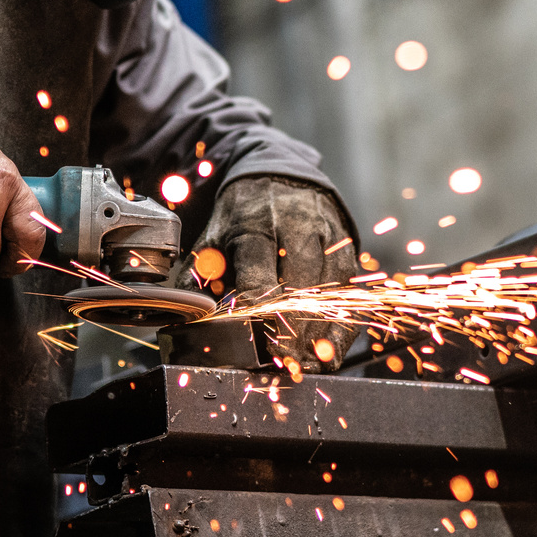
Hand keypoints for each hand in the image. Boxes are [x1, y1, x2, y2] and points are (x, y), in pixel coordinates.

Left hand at [190, 176, 359, 371]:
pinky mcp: (346, 249)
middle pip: (299, 282)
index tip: (257, 337)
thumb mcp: (214, 234)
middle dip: (293, 326)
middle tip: (283, 359)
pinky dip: (341, 326)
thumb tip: (188, 312)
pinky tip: (330, 351)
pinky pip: (348, 293)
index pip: (258, 269)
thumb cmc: (244, 213)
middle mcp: (296, 227)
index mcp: (256, 224)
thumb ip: (199, 274)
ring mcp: (326, 237)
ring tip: (305, 362)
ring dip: (318, 332)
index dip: (258, 307)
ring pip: (329, 290)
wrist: (280, 173)